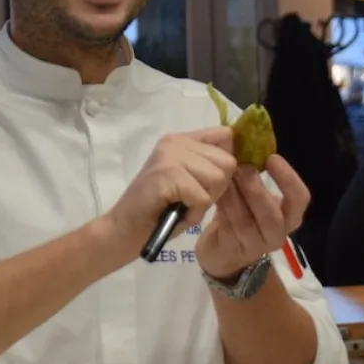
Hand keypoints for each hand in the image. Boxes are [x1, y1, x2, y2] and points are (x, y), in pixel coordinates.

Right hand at [100, 127, 236, 256]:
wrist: (124, 229)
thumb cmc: (159, 209)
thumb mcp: (189, 181)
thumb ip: (207, 165)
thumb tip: (240, 158)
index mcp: (182, 139)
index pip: (225, 135)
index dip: (230, 158)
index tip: (219, 180)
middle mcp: (176, 141)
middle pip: (227, 162)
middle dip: (217, 188)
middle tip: (191, 199)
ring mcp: (170, 155)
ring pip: (218, 178)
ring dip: (205, 201)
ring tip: (182, 206)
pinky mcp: (167, 174)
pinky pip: (203, 197)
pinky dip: (194, 212)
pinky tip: (176, 213)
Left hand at [195, 154, 309, 280]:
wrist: (221, 251)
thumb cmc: (240, 214)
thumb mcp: (250, 194)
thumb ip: (252, 172)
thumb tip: (241, 140)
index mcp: (288, 216)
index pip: (300, 199)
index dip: (288, 179)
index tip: (272, 159)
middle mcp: (277, 233)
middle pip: (273, 216)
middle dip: (257, 191)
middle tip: (242, 169)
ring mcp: (255, 245)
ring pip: (246, 221)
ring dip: (234, 196)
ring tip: (225, 178)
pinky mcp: (233, 249)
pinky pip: (228, 226)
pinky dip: (221, 207)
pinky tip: (214, 193)